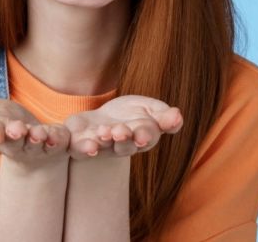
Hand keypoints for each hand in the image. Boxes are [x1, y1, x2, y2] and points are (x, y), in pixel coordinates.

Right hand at [0, 92, 69, 164]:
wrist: (32, 143)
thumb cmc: (3, 123)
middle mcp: (18, 144)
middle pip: (15, 142)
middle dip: (15, 135)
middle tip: (16, 130)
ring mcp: (39, 146)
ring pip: (39, 143)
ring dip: (39, 138)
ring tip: (39, 133)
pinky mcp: (60, 143)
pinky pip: (64, 143)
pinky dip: (65, 141)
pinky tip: (64, 137)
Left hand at [64, 95, 182, 159]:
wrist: (100, 118)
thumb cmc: (130, 114)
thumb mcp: (150, 109)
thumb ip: (164, 116)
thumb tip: (178, 116)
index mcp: (141, 137)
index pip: (146, 137)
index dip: (144, 135)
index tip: (142, 134)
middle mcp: (120, 146)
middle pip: (124, 146)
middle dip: (123, 139)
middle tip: (120, 131)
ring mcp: (99, 145)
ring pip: (102, 146)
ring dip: (102, 141)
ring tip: (103, 132)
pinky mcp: (79, 143)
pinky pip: (79, 148)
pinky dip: (82, 147)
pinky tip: (86, 144)